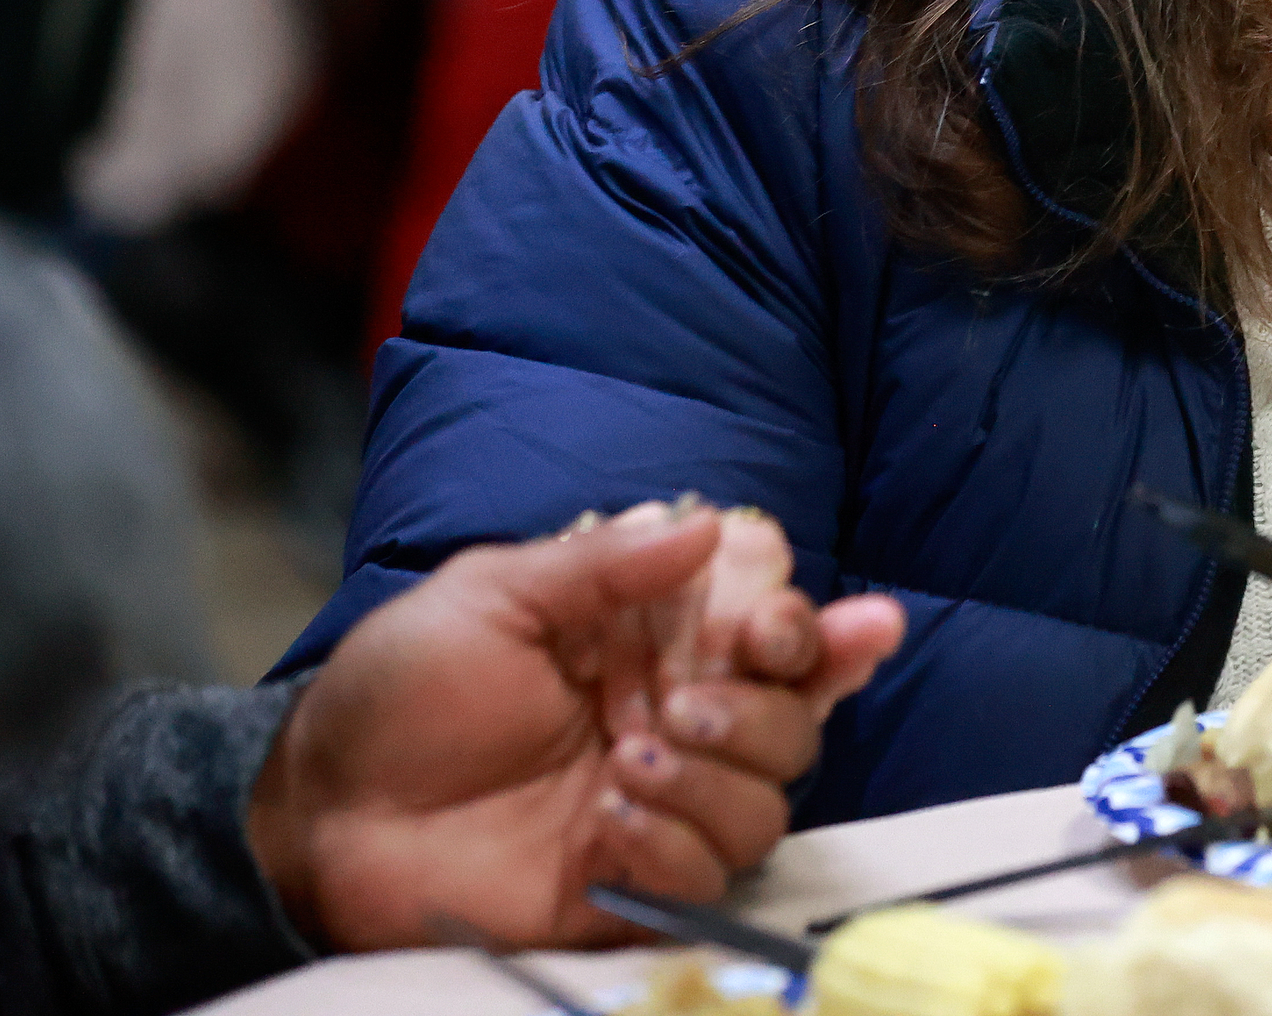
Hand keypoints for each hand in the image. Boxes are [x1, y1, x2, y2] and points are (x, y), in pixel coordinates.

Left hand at [247, 503, 904, 952]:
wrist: (323, 816)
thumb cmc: (398, 693)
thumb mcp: (490, 595)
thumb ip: (602, 565)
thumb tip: (708, 525)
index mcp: (657, 646)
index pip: (779, 634)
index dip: (807, 630)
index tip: (774, 630)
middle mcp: (676, 724)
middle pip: (797, 721)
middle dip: (764, 711)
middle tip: (684, 708)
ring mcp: (659, 810)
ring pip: (768, 803)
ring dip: (716, 782)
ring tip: (623, 768)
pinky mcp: (630, 886)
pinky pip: (708, 878)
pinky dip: (671, 851)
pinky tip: (603, 830)